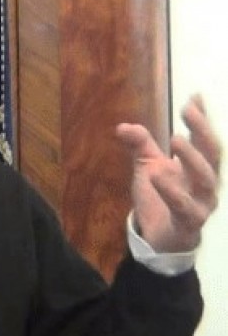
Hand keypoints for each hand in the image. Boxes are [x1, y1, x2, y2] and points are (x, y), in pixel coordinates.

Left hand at [116, 95, 221, 252]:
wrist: (158, 238)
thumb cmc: (160, 198)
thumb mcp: (148, 167)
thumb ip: (140, 146)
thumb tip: (123, 126)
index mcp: (198, 167)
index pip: (205, 139)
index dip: (202, 119)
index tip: (195, 97)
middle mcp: (206, 183)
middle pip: (213, 153)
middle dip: (203, 130)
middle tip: (189, 110)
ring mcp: (202, 203)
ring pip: (206, 179)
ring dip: (192, 157)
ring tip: (176, 139)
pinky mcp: (189, 223)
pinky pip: (185, 207)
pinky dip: (172, 191)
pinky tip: (157, 175)